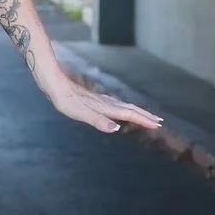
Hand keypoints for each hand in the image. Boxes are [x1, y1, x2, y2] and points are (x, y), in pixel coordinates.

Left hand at [44, 70, 165, 136]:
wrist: (55, 85)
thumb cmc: (66, 101)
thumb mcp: (81, 114)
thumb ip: (99, 121)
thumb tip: (116, 129)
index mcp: (106, 107)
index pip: (129, 114)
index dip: (143, 119)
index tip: (157, 125)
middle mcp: (106, 103)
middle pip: (130, 109)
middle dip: (145, 116)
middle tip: (159, 122)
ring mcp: (101, 100)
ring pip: (124, 106)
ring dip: (137, 112)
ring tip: (146, 116)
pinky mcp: (95, 99)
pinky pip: (116, 105)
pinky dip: (125, 109)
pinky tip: (121, 110)